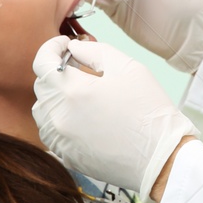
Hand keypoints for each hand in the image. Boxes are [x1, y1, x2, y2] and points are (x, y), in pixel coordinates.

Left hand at [32, 37, 195, 196]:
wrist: (161, 156)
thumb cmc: (148, 110)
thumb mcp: (127, 67)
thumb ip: (94, 51)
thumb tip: (74, 49)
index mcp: (72, 91)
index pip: (42, 62)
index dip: (51, 48)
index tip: (65, 45)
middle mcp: (59, 116)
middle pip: (42, 86)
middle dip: (57, 72)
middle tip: (81, 68)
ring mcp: (60, 140)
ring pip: (43, 110)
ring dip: (56, 97)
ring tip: (81, 95)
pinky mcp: (66, 156)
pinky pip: (51, 132)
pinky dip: (59, 120)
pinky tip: (82, 117)